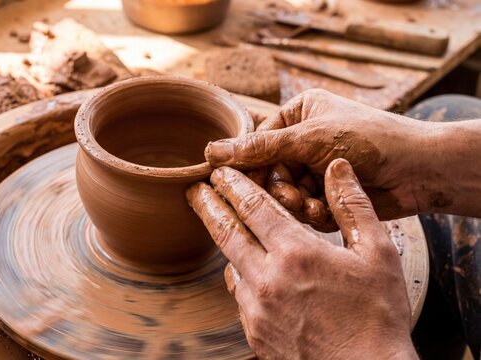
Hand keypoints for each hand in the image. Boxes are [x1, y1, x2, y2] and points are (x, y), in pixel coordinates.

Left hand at [187, 159, 416, 359]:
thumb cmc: (378, 316)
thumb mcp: (378, 254)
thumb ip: (352, 206)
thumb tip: (337, 167)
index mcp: (296, 254)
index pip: (253, 207)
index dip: (233, 185)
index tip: (219, 171)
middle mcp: (267, 280)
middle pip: (226, 233)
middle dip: (207, 206)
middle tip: (194, 190)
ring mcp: (257, 310)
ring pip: (231, 266)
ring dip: (227, 244)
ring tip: (225, 228)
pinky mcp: (254, 333)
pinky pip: (239, 296)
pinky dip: (241, 278)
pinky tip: (250, 273)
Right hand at [206, 89, 437, 220]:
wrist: (418, 169)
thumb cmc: (369, 139)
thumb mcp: (307, 138)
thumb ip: (258, 148)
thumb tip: (210, 151)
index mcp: (296, 115)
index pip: (256, 143)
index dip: (247, 165)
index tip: (232, 183)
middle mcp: (301, 142)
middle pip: (266, 173)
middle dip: (278, 188)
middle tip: (290, 197)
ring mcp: (313, 170)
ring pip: (282, 195)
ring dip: (294, 203)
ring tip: (312, 206)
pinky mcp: (325, 196)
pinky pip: (301, 209)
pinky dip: (311, 213)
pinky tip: (325, 211)